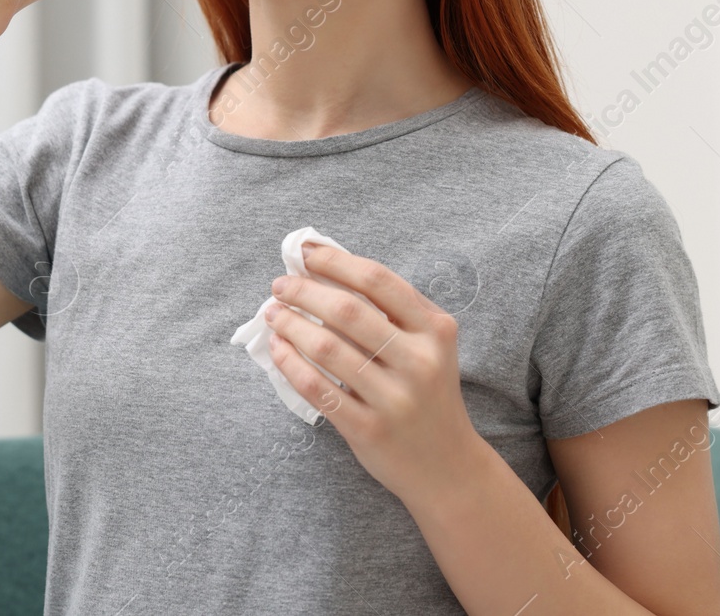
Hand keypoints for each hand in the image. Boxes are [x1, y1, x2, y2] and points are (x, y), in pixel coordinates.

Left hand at [263, 241, 483, 501]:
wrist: (446, 466)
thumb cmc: (428, 392)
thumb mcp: (429, 345)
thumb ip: (393, 310)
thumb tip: (326, 270)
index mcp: (435, 330)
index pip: (378, 281)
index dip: (335, 261)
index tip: (306, 253)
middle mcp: (419, 361)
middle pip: (347, 311)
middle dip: (303, 291)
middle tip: (279, 285)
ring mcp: (395, 398)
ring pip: (327, 348)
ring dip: (290, 325)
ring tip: (273, 314)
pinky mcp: (369, 429)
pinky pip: (317, 387)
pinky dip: (289, 363)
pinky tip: (277, 348)